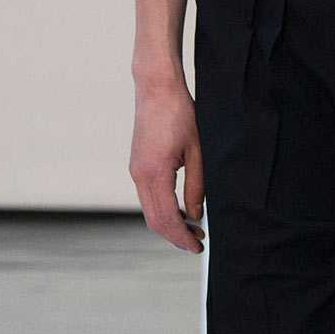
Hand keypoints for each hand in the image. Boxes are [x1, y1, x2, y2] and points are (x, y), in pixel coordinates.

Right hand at [129, 80, 205, 252]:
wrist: (156, 88)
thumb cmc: (179, 113)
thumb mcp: (198, 151)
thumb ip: (197, 186)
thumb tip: (195, 214)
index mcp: (155, 173)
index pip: (167, 218)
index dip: (183, 236)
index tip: (198, 245)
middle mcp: (140, 175)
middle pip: (153, 220)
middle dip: (175, 236)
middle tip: (198, 242)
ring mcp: (135, 170)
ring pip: (148, 210)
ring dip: (168, 224)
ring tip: (192, 228)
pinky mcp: (137, 165)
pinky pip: (147, 197)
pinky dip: (162, 210)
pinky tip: (179, 209)